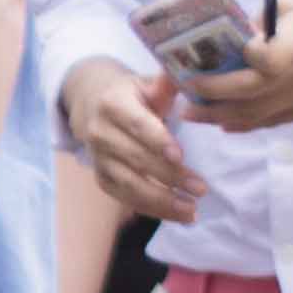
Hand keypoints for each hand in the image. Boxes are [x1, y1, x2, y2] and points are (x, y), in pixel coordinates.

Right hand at [62, 59, 200, 222]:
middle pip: (136, 159)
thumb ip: (167, 84)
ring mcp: (98, 158)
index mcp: (112, 104)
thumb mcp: (146, 83)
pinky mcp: (101, 177)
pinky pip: (125, 198)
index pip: (137, 125)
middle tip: (200, 189)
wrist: (91, 104)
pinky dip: (151, 209)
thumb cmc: (130, 94)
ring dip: (161, 201)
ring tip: (191, 211)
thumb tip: (192, 77)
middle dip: (170, 176)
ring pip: (129, 185)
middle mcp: (99, 133)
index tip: (181, 156)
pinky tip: (176, 215)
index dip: (157, 141)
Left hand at [173, 0, 292, 132]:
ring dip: (221, 117)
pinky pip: (272, 122)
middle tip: (185, 101)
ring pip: (258, 114)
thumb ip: (259, 21)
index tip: (213, 61)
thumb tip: (224, 38)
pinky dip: (244, 124)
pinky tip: (222, 122)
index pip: (269, 58)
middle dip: (213, 99)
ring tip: (195, 114)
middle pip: (253, 92)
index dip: (242, 62)